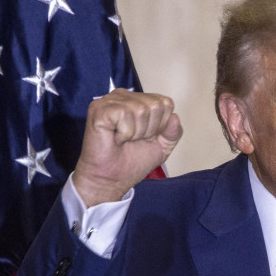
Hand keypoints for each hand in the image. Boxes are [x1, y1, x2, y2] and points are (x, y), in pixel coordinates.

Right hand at [73, 89, 182, 205]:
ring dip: (135, 133)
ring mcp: (110, 101)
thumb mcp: (162, 147)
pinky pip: (124, 114)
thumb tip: (175, 117)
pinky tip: (115, 138)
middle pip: (155, 105)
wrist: (111, 180)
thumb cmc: (132, 162)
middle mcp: (124, 96)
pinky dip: (124, 132)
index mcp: (138, 100)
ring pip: (141, 110)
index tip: (145, 137)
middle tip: (132, 140)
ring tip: (123, 140)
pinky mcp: (99, 109)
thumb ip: (173, 132)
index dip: (161, 125)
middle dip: (148, 130)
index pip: (165, 103)